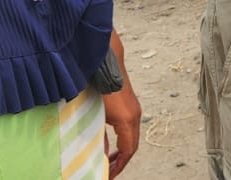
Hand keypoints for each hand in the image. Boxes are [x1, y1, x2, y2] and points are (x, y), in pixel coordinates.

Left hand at [103, 32, 140, 175]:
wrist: (106, 62)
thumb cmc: (98, 86)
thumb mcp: (95, 115)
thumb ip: (98, 136)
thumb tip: (100, 153)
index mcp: (127, 121)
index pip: (128, 150)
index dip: (119, 165)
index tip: (110, 175)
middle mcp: (136, 116)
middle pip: (133, 145)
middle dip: (122, 160)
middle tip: (110, 171)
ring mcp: (135, 109)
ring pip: (133, 136)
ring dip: (124, 149)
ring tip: (111, 160)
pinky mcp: (132, 104)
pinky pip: (131, 128)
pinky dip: (124, 139)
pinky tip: (113, 142)